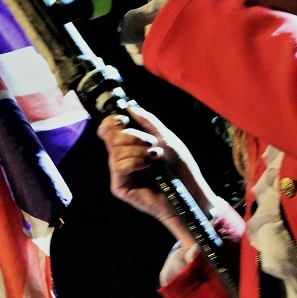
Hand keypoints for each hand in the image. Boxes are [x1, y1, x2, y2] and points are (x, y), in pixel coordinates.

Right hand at [96, 104, 219, 244]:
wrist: (190, 192)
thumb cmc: (180, 167)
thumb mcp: (165, 137)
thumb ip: (147, 121)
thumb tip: (129, 105)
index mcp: (128, 146)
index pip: (107, 129)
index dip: (113, 122)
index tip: (126, 121)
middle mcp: (120, 159)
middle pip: (111, 137)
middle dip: (134, 136)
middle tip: (153, 145)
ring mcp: (119, 174)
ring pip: (117, 151)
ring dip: (140, 151)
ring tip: (156, 158)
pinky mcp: (120, 188)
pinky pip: (120, 166)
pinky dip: (136, 162)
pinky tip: (149, 167)